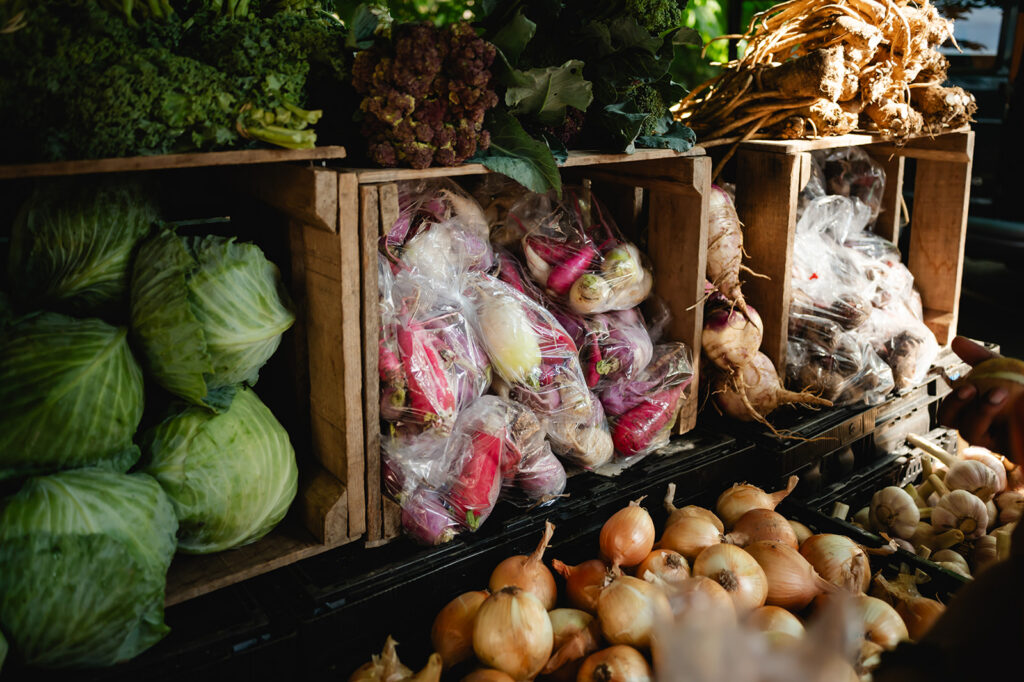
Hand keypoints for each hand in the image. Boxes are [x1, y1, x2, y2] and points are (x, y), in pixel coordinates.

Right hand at [937, 336, 1023, 463]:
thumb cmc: (1020, 387)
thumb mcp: (1004, 370)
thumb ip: (981, 358)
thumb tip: (957, 341)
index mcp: (972, 413)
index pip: (949, 414)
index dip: (953, 403)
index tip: (968, 386)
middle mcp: (982, 431)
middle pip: (962, 428)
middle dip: (966, 409)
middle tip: (982, 390)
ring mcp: (999, 444)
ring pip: (979, 436)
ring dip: (988, 413)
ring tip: (1006, 394)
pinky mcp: (1015, 451)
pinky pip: (1012, 445)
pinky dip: (1017, 424)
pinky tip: (1022, 407)